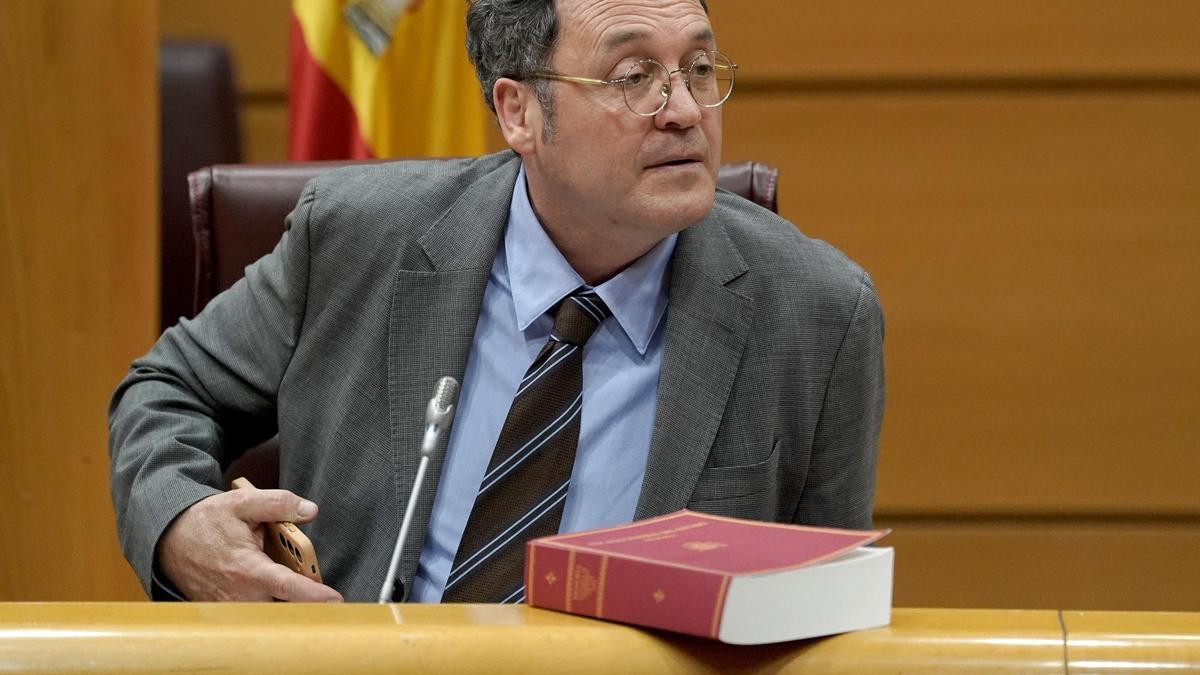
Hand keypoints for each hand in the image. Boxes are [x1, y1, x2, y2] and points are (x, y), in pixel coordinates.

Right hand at [156, 488, 343, 601]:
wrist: (168, 539)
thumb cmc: (205, 521)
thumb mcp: (241, 502)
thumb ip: (278, 503)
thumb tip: (309, 510)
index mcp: (248, 568)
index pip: (287, 586)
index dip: (313, 595)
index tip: (335, 600)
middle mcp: (239, 594)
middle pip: (284, 605)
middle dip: (303, 598)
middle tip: (314, 585)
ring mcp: (230, 607)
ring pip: (270, 612)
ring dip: (284, 601)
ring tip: (290, 584)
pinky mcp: (224, 612)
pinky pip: (253, 613)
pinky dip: (266, 602)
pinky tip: (267, 588)